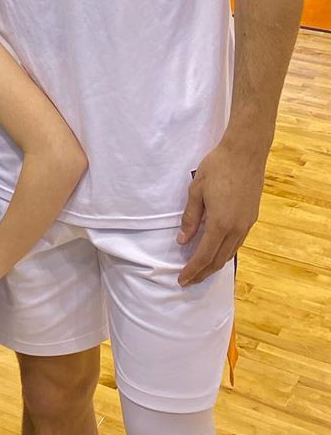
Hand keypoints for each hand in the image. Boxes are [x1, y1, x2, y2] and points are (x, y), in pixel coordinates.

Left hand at [177, 141, 265, 285]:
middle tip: (188, 281)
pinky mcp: (251, 219)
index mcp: (220, 223)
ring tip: (200, 270)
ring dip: (214, 265)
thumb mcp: (196, 191)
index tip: (181, 280)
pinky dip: (224, 252)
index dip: (192, 270)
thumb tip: (183, 241)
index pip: (204, 255)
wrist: (245, 153)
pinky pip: (237, 243)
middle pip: (219, 260)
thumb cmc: (217, 168)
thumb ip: (190, 218)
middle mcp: (236, 229)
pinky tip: (216, 252)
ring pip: (230, 253)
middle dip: (203, 273)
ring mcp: (247, 225)